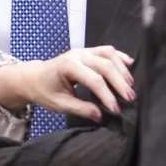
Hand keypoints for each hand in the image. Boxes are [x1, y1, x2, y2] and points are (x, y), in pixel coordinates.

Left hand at [0, 45, 135, 121]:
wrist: (35, 77)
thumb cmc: (46, 91)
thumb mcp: (60, 104)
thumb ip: (80, 109)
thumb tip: (100, 116)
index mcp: (68, 66)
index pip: (94, 80)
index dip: (107, 95)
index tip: (116, 109)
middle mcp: (78, 55)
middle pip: (105, 65)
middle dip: (119, 82)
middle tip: (130, 99)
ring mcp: (84, 51)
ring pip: (108, 54)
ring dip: (122, 69)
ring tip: (130, 86)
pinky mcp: (88, 51)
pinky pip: (106, 50)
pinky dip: (119, 57)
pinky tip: (130, 64)